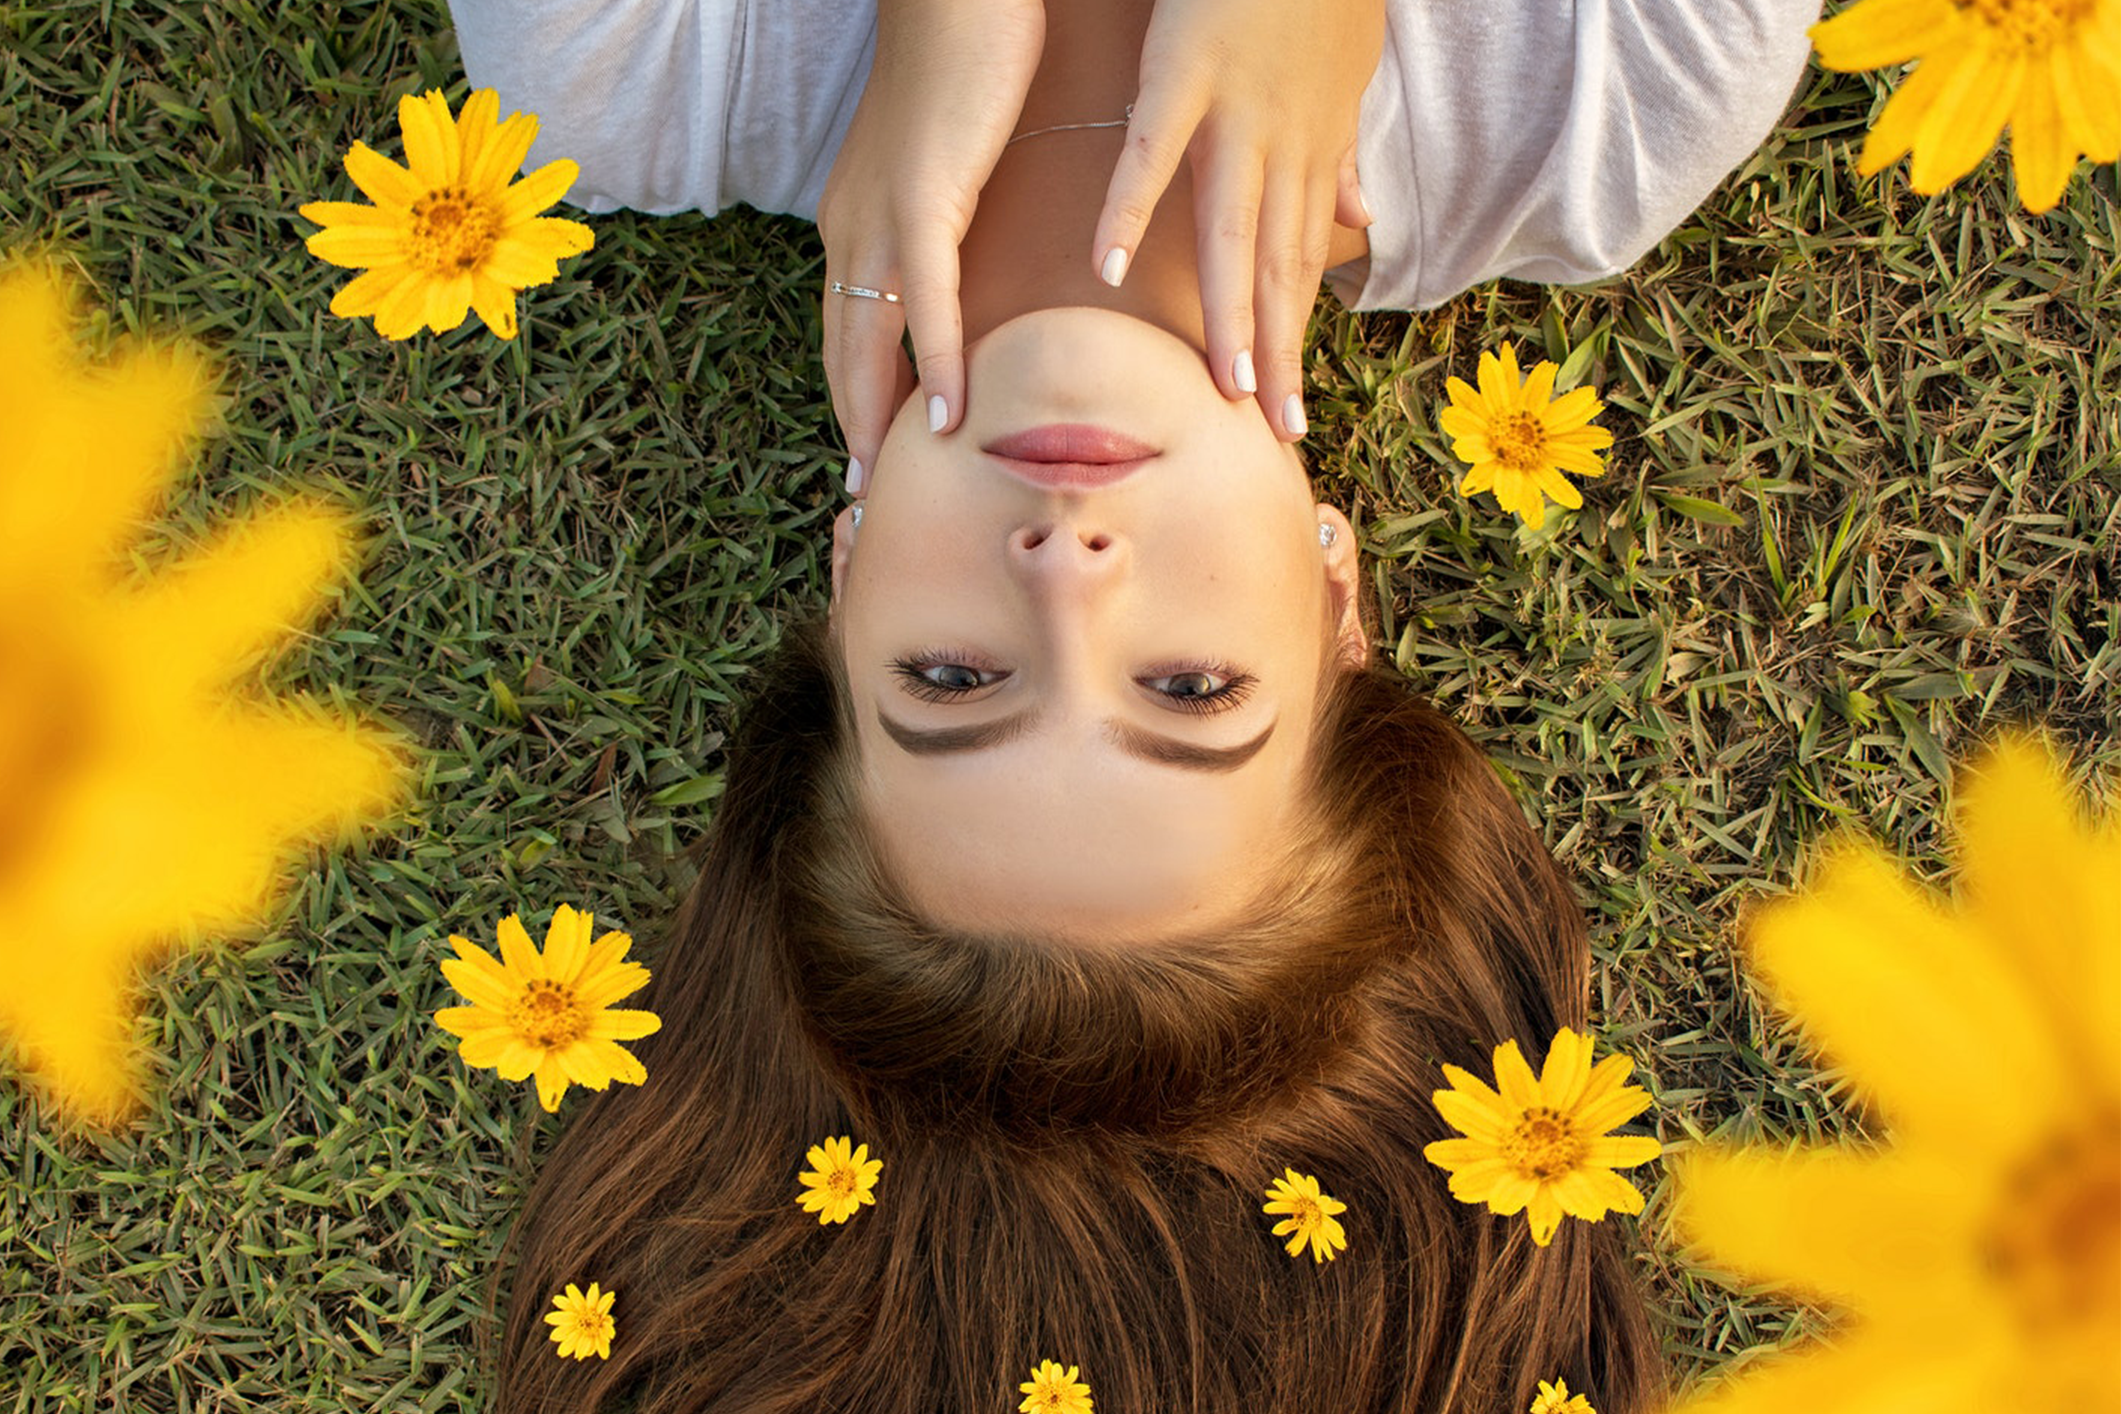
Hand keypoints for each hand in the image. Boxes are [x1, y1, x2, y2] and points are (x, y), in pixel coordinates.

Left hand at [817, 0, 1044, 494]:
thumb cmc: (963, 69)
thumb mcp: (944, 167)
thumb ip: (944, 228)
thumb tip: (965, 279)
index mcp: (852, 222)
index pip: (845, 329)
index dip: (852, 397)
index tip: (869, 456)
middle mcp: (850, 227)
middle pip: (843, 351)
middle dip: (852, 428)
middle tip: (868, 497)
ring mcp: (881, 216)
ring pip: (869, 340)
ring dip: (880, 418)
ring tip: (895, 481)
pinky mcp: (924, 199)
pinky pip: (924, 300)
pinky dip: (934, 363)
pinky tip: (948, 415)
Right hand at [1092, 0, 1383, 439]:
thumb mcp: (1348, 73)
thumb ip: (1342, 152)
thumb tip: (1358, 219)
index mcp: (1308, 146)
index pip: (1299, 261)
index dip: (1295, 336)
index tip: (1291, 408)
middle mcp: (1278, 141)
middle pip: (1275, 263)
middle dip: (1278, 349)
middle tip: (1276, 429)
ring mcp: (1232, 108)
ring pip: (1230, 227)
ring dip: (1228, 307)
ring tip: (1223, 381)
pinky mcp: (1184, 69)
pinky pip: (1153, 149)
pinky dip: (1131, 205)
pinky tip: (1109, 264)